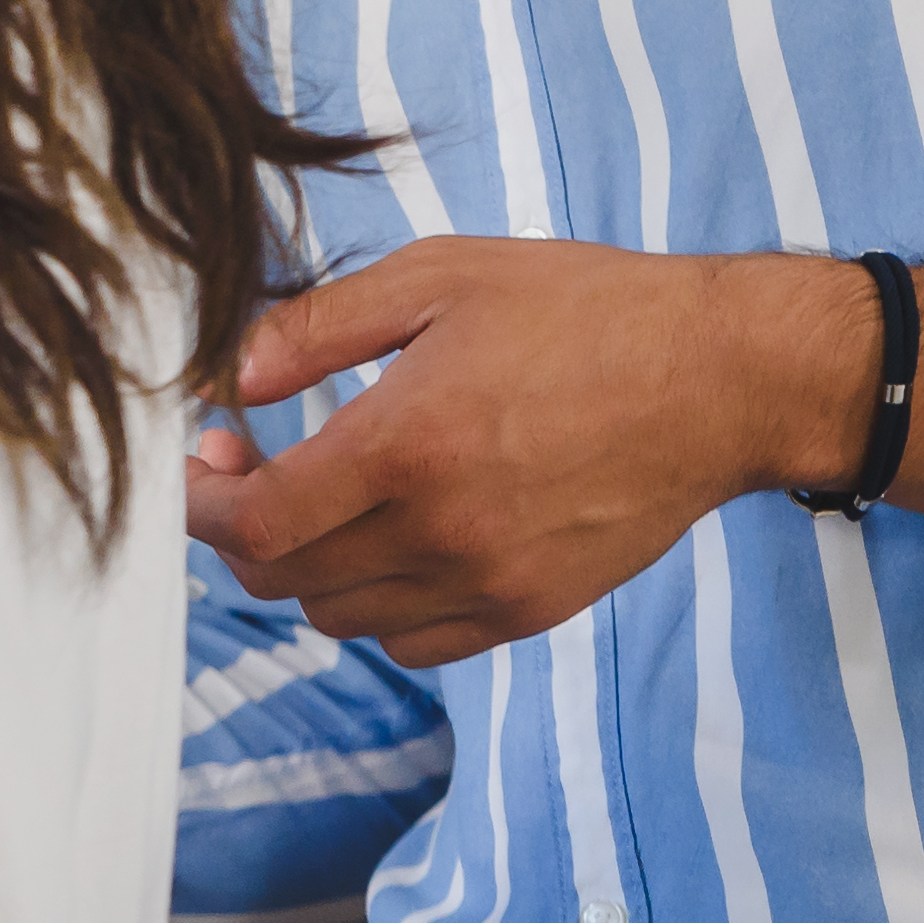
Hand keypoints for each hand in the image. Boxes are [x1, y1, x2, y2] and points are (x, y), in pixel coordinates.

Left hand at [186, 241, 864, 663]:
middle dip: (243, 530)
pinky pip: (413, 645)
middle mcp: (442, 532)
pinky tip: (392, 542)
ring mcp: (490, 583)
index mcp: (408, 446)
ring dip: (308, 569)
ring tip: (326, 502)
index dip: (202, 504)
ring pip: (341, 619)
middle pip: (285, 581)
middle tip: (253, 470)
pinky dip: (378, 606)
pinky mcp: (531, 610)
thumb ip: (317, 329)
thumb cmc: (585, 312)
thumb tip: (230, 380)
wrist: (721, 379)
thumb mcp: (440, 277)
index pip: (256, 524)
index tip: (208, 460)